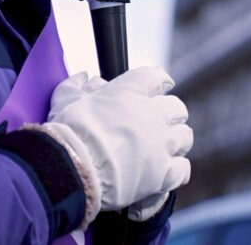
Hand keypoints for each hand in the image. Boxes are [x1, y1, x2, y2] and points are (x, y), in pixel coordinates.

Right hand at [40, 67, 192, 222]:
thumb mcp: (65, 99)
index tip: (157, 86)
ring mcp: (160, 144)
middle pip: (176, 107)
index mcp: (130, 92)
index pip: (156, 77)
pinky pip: (183, 168)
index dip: (158, 81)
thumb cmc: (69, 130)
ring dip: (176, 140)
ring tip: (164, 146)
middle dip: (170, 113)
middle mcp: (151, 115)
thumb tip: (83, 78)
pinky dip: (177, 169)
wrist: (75, 166)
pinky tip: (167, 170)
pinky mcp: (163, 173)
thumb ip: (75, 86)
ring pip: (185, 136)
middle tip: (158, 121)